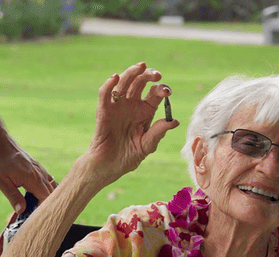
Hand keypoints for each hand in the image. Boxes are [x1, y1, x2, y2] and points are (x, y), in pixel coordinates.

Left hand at [0, 131, 56, 212]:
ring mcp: (39, 168)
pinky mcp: (36, 166)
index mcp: (32, 178)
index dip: (45, 210)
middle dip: (47, 206)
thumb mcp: (1, 182)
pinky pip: (47, 179)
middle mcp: (39, 173)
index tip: (40, 219)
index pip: (46, 198)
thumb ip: (13, 197)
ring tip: (40, 208)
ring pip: (51, 186)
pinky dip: (46, 189)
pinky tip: (39, 195)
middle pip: (51, 194)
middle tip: (40, 218)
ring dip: (47, 197)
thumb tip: (22, 211)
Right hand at [84, 62, 180, 181]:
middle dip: (148, 75)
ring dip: (131, 73)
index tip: (167, 92)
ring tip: (139, 67)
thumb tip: (174, 122)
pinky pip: (105, 94)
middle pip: (140, 83)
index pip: (155, 94)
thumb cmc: (128, 157)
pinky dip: (109, 85)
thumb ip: (158, 133)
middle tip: (156, 75)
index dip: (162, 89)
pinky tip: (115, 78)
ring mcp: (117, 106)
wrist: (108, 167)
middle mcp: (132, 105)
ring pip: (124, 83)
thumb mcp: (147, 146)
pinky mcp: (104, 111)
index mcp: (145, 111)